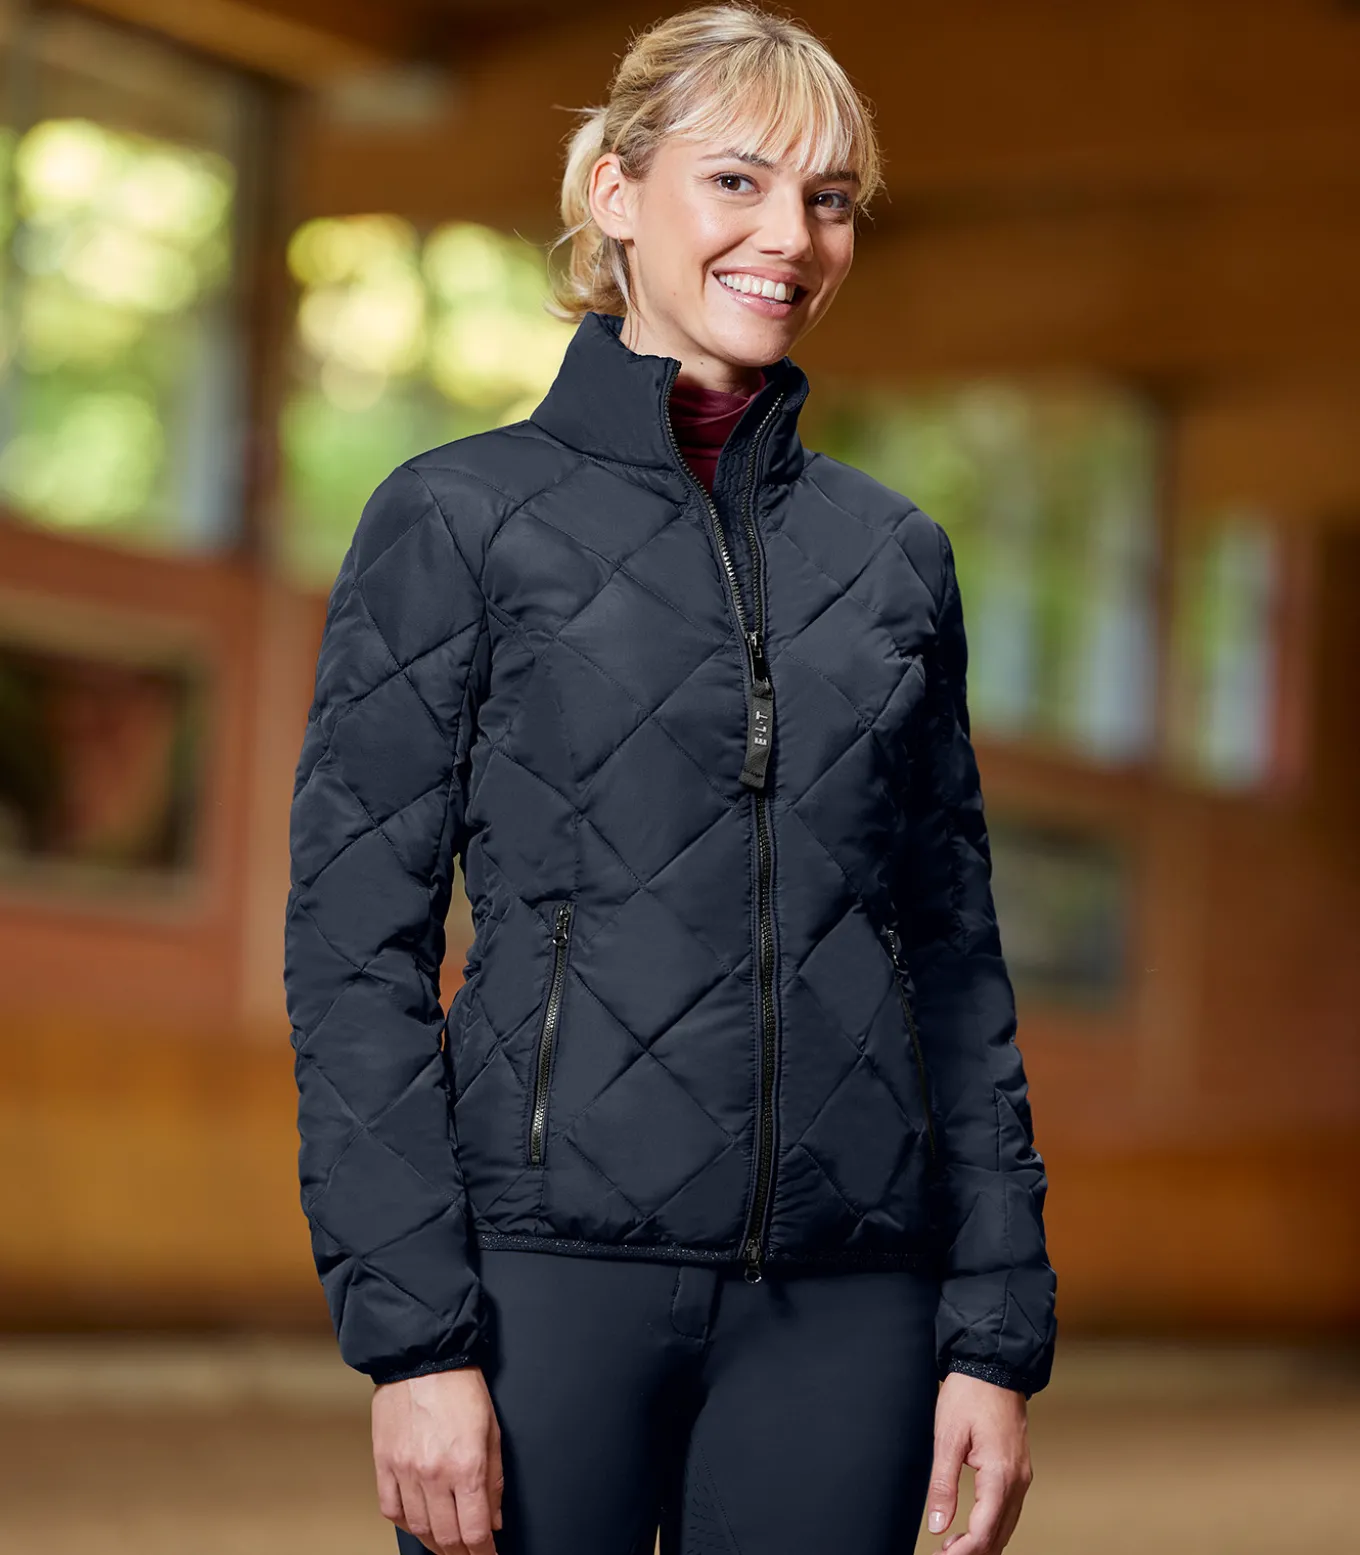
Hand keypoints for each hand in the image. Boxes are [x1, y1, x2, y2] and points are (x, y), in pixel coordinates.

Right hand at [373, 1365, 503, 1553]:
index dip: (483, 1553)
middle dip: (462, 1554)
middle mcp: (434, 1474)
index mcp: (467, 1465)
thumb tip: (494, 1519)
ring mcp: (405, 1471)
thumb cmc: (460, 1387)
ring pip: (419, 1529)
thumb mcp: (492, 1430)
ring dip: (435, 1544)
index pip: (474, 1532)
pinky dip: (405, 1524)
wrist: (423, 1357)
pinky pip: (391, 1510)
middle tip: (470, 1553)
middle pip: (447, 1538)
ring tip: (446, 1544)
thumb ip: (494, 1480)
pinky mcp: (384, 1464)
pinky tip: (418, 1523)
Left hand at [925, 1372, 1032, 1554]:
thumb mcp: (947, 1436)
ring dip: (982, 1543)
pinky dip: (992, 1527)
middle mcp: (1017, 1480)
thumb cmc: (970, 1393)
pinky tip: (973, 1529)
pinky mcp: (1019, 1470)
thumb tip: (937, 1523)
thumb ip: (942, 1484)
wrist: (994, 1366)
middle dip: (972, 1553)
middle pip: (998, 1536)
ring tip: (952, 1549)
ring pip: (1006, 1526)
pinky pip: (1009, 1510)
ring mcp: (1021, 1476)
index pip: (984, 1531)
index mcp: (1000, 1475)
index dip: (963, 1553)